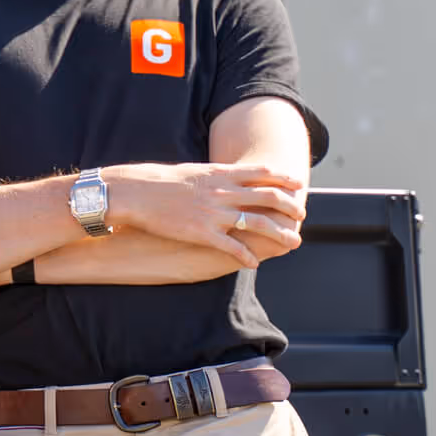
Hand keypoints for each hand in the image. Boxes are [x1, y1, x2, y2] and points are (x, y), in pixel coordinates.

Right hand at [101, 163, 306, 268]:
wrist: (135, 192)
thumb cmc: (158, 181)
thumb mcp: (192, 171)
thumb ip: (214, 176)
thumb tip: (228, 177)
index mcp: (220, 173)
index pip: (261, 172)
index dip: (283, 178)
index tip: (297, 184)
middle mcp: (222, 191)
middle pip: (268, 197)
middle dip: (289, 206)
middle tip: (301, 215)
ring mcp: (214, 213)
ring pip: (258, 223)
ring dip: (280, 234)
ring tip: (294, 242)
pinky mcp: (201, 232)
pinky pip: (231, 246)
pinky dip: (246, 256)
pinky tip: (255, 264)